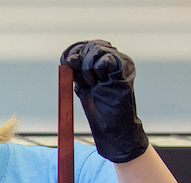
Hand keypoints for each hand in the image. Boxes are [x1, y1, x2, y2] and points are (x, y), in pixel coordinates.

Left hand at [61, 40, 148, 163]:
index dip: (73, 51)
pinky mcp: (125, 68)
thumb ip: (76, 72)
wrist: (113, 129)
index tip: (65, 62)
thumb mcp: (83, 87)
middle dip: (79, 59)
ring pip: (96, 49)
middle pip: (90, 45)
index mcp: (102, 62)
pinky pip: (105, 60)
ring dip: (87, 67)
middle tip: (80, 78)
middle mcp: (113, 59)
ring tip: (93, 83)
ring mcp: (120, 62)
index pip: (86, 45)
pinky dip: (97, 70)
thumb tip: (69, 59)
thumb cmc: (100, 112)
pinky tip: (101, 83)